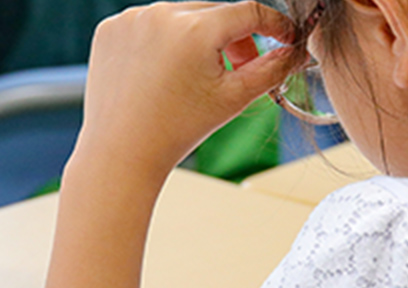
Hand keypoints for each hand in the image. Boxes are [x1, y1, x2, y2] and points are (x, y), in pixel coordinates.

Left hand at [73, 1, 299, 182]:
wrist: (122, 153)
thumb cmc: (176, 130)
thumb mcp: (234, 98)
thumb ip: (273, 68)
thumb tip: (297, 50)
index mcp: (195, 28)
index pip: (249, 11)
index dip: (275, 25)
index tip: (285, 39)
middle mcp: (161, 14)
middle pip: (215, 13)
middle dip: (233, 39)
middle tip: (240, 70)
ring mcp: (132, 19)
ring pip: (181, 17)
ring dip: (196, 37)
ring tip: (195, 77)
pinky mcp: (110, 28)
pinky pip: (149, 24)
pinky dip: (162, 41)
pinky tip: (162, 73)